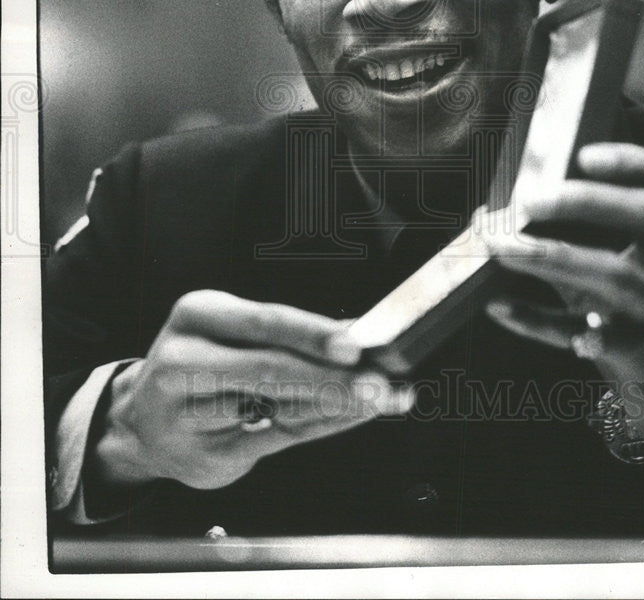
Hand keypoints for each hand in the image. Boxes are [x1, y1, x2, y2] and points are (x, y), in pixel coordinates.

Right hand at [92, 290, 411, 490]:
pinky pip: (275, 439)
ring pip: (275, 405)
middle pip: (269, 366)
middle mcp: (184, 357)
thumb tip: (358, 333)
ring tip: (376, 398)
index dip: (312, 333)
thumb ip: (294, 336)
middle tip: (377, 383)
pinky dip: (320, 426)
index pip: (264, 321)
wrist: (142, 423)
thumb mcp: (239, 335)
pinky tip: (348, 416)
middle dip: (331, 376)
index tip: (355, 343)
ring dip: (335, 403)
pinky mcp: (203, 454)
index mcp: (199, 313)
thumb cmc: (205, 366)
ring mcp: (187, 411)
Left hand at [481, 143, 643, 460]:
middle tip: (527, 200)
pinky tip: (501, 307)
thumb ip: (580, 250)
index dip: (631, 161)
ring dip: (551, 257)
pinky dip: (538, 320)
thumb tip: (495, 221)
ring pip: (618, 276)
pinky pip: (587, 335)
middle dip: (584, 201)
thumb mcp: (638, 283)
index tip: (582, 154)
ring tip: (500, 247)